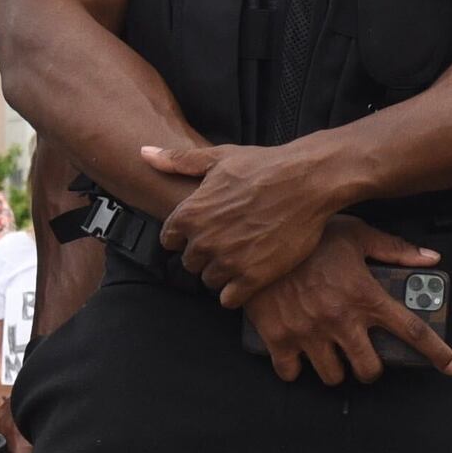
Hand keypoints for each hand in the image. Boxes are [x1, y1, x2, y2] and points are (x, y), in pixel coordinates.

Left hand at [144, 137, 343, 297]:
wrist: (308, 182)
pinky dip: (236, 292)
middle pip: (190, 263)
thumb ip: (178, 161)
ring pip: (209, 281)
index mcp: (190, 213)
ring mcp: (228, 262)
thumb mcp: (219, 157)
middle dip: (205, 255)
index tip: (205, 231)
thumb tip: (143, 153)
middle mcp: (204, 241)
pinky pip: (229, 299)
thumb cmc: (265, 166)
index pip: (170, 240)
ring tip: (242, 258)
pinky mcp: (253, 278)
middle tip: (228, 243)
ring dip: (222, 273)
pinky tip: (249, 277)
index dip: (186, 236)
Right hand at [231, 225, 451, 385]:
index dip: (436, 352)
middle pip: (369, 369)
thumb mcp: (356, 235)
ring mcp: (309, 332)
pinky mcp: (278, 338)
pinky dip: (295, 368)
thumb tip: (430, 258)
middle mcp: (341, 320)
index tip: (450, 367)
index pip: (412, 331)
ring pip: (333, 376)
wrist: (258, 237)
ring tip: (331, 354)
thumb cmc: (309, 235)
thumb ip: (394, 249)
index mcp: (365, 296)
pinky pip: (291, 373)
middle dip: (369, 368)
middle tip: (362, 357)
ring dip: (335, 369)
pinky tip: (297, 354)